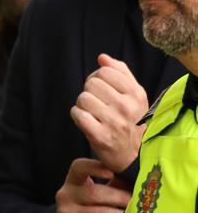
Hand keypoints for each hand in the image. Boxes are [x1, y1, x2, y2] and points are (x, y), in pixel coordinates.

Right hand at [55, 158, 130, 212]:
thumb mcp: (100, 193)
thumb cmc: (91, 209)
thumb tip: (139, 176)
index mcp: (72, 182)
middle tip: (137, 200)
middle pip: (95, 193)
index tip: (111, 172)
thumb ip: (114, 182)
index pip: (79, 168)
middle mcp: (65, 196)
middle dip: (120, 197)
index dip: (94, 167)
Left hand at [70, 54, 147, 172]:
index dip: (97, 78)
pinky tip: (87, 121)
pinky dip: (77, 116)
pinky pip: (77, 114)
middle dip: (90, 92)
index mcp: (136, 93)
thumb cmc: (131, 121)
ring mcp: (113, 122)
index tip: (101, 89)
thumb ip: (120, 72)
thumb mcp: (134, 95)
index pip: (104, 72)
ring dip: (82, 105)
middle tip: (97, 103)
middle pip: (91, 84)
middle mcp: (126, 106)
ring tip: (93, 113)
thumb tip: (102, 58)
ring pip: (82, 98)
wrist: (133, 154)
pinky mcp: (100, 136)